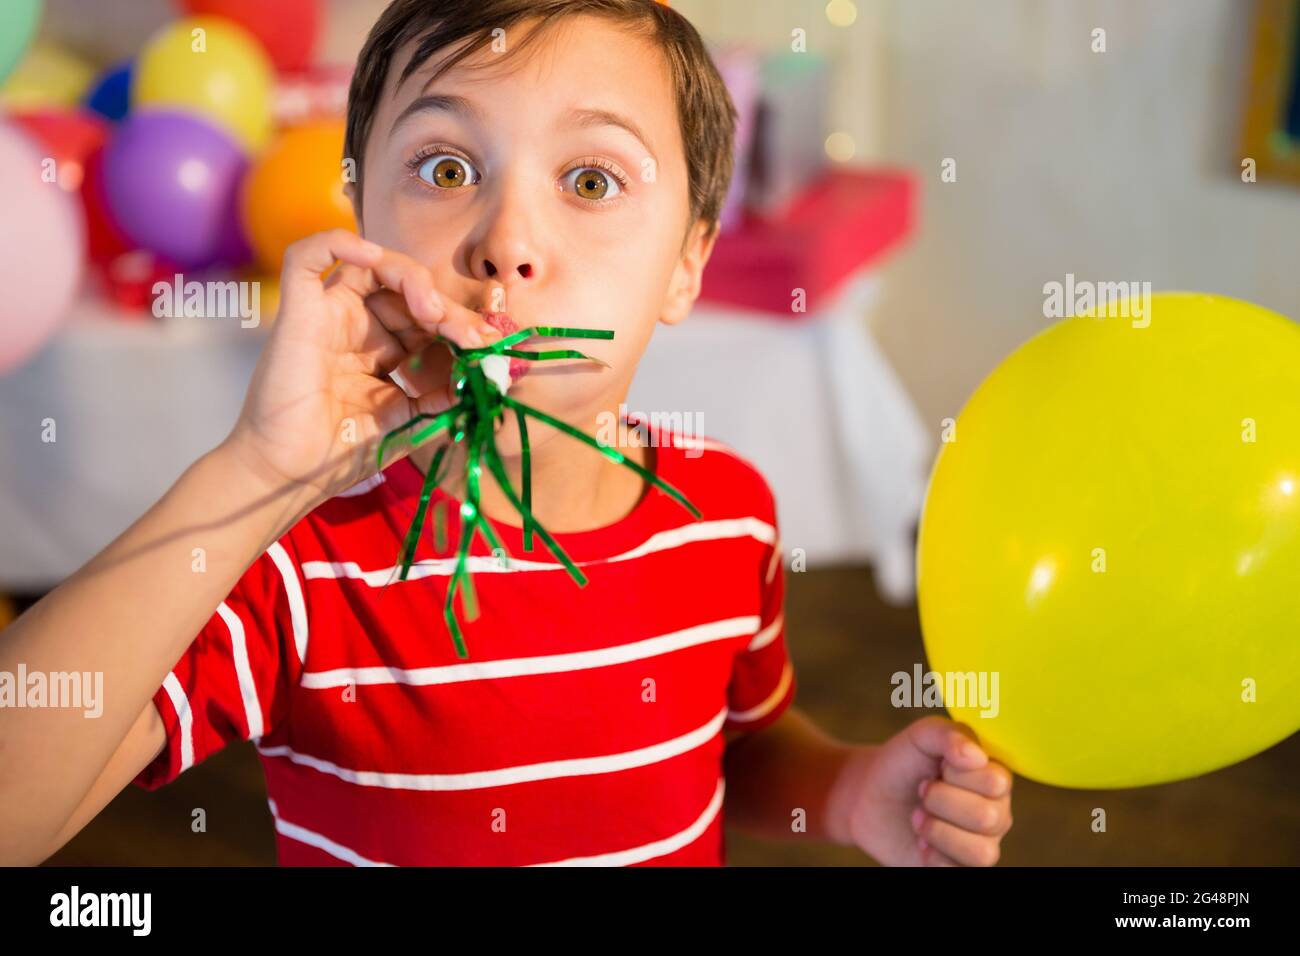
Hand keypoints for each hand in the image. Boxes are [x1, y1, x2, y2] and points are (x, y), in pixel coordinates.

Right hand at [224, 229, 501, 507]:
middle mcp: (357, 326)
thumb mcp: (410, 421)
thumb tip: (490, 376)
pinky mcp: (299, 311)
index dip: (460, 325)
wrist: (292, 475)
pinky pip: (308, 256)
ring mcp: (328, 315)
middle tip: (473, 336)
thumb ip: (445, 397)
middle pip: (408, 290)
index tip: (490, 347)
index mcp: (383, 351)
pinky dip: (338, 242)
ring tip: (433, 310)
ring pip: (372, 265)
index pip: (428, 319)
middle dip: (447, 309)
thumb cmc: (342, 452)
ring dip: (412, 277)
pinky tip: (371, 257)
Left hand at [831, 716, 1012, 865]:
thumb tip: (976, 757)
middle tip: (922, 791)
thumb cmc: (902, 762)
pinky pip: (958, 871)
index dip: (956, 774)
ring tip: (919, 817)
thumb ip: (949, 734)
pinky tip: (921, 841)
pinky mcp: (959, 867)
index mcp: (995, 778)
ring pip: (982, 853)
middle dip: (940, 800)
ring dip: (937, 831)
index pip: (996, 782)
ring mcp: (981, 843)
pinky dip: (931, 855)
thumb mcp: (920, 736)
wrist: (867, 795)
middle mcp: (996, 813)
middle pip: (987, 818)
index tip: (938, 767)